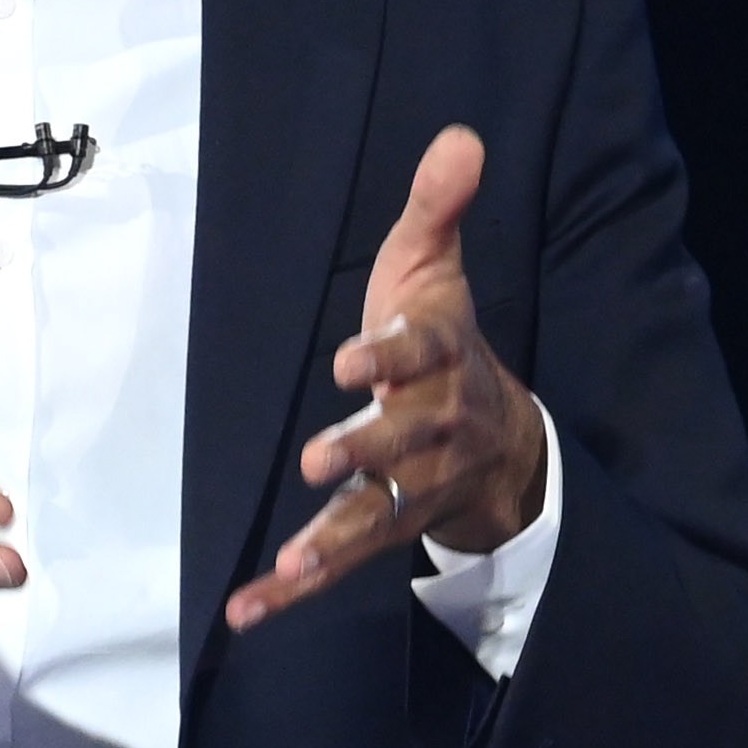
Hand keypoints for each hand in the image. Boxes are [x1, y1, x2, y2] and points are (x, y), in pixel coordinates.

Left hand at [226, 126, 547, 632]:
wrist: (502, 438)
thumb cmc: (447, 340)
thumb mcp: (437, 267)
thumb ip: (438, 205)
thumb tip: (460, 134)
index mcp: (441, 359)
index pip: (422, 353)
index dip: (389, 358)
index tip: (349, 363)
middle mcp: (434, 429)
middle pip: (404, 444)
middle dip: (365, 452)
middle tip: (318, 460)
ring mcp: (413, 488)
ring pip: (376, 516)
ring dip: (333, 541)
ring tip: (294, 565)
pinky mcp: (386, 529)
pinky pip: (342, 562)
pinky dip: (296, 593)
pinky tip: (246, 612)